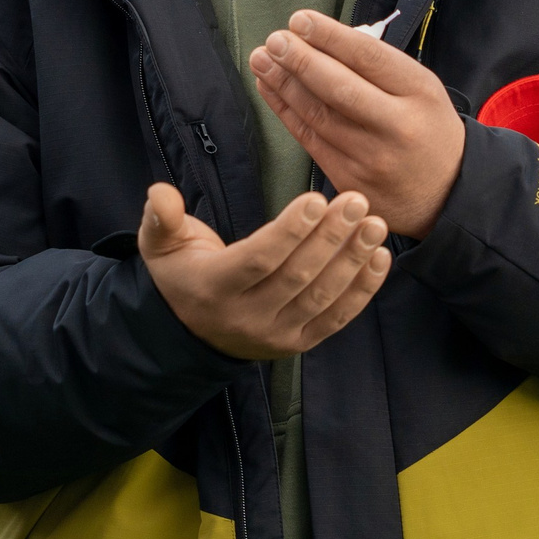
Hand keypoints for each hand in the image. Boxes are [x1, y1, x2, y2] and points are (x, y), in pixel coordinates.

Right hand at [139, 183, 391, 360]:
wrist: (190, 333)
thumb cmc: (181, 275)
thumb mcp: (159, 245)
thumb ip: (161, 217)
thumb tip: (161, 193)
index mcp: (214, 288)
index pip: (258, 260)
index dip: (289, 232)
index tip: (316, 200)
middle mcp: (247, 317)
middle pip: (297, 276)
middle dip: (331, 237)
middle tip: (356, 201)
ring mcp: (276, 335)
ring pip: (321, 297)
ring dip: (353, 260)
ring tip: (374, 225)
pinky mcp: (299, 344)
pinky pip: (336, 319)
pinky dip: (362, 290)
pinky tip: (379, 258)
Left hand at [249, 10, 466, 237]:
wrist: (447, 193)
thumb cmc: (428, 128)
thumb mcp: (422, 89)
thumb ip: (379, 66)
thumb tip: (321, 39)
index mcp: (420, 94)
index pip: (369, 57)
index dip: (330, 37)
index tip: (299, 20)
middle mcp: (397, 126)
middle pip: (339, 88)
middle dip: (300, 60)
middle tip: (275, 40)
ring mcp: (372, 158)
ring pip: (318, 114)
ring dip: (283, 84)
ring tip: (261, 58)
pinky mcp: (350, 181)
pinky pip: (309, 140)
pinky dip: (285, 111)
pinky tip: (270, 89)